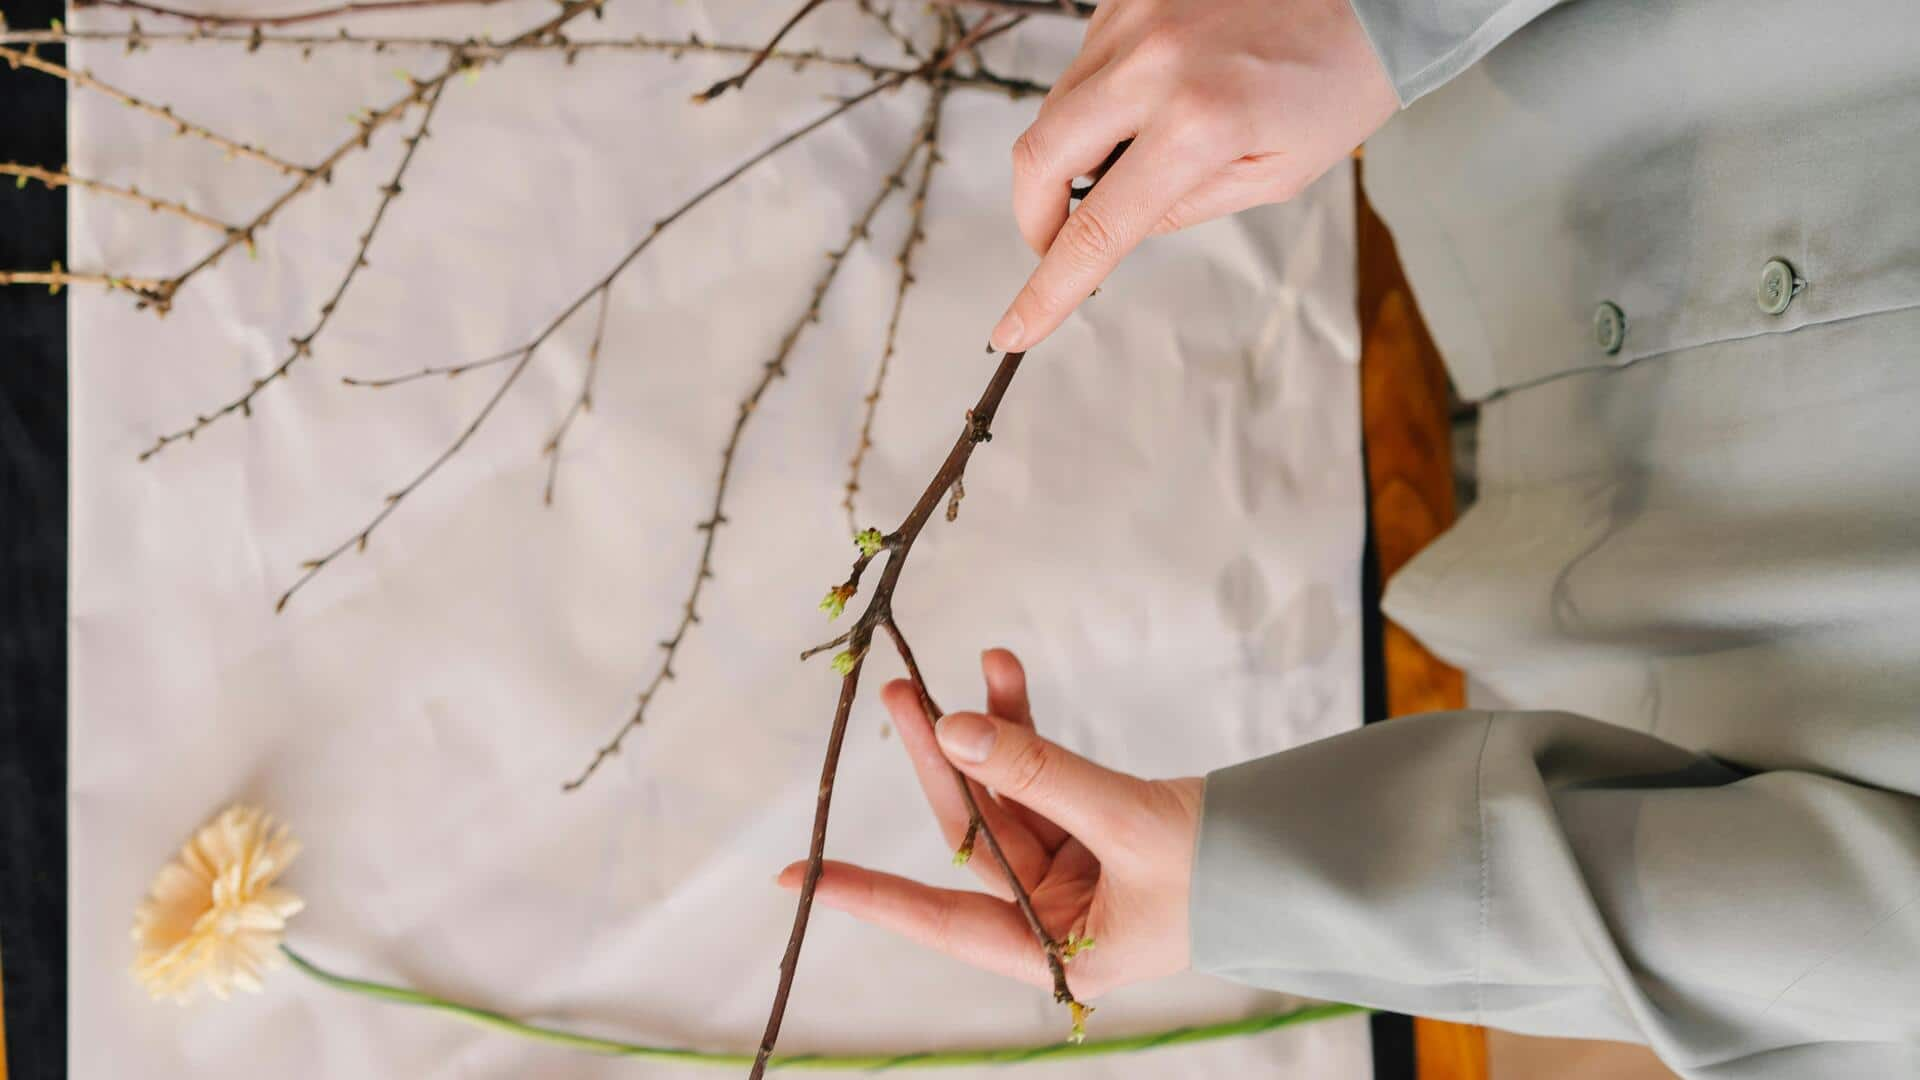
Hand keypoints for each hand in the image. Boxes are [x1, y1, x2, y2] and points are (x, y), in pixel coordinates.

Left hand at [776, 648, 1202, 999]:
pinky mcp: (1094, 830)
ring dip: (986, 731)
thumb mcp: (1128, 822)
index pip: (941, 923)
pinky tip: (1005, 676)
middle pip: (974, 835)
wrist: (1305, 861)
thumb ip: (1039, 773)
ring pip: (1005, 794)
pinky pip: (1044, 776)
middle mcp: (1054, 917)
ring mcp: (1072, 872)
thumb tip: (954, 729)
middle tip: (902, 697)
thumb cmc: (1226, 873)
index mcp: (1054, 952)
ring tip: (964, 665)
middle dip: (940, 762)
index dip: (869, 897)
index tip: (798, 877)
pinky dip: (1027, 729)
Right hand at [987, 0, 1398, 352]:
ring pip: (1056, 108)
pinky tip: (1148, 102)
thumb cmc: (1337, 85)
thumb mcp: (1275, 174)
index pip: (1097, 228)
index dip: (1046, 290)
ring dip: (1071, 153)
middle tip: (1059, 242)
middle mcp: (1154, 63)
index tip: (1013, 331)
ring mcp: (1134, 17)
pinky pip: (1084, 64)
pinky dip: (1098, 101)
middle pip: (1038, 156)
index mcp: (1200, 124)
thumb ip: (1184, 207)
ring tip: (1136, 157)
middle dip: (1033, 216)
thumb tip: (1111, 227)